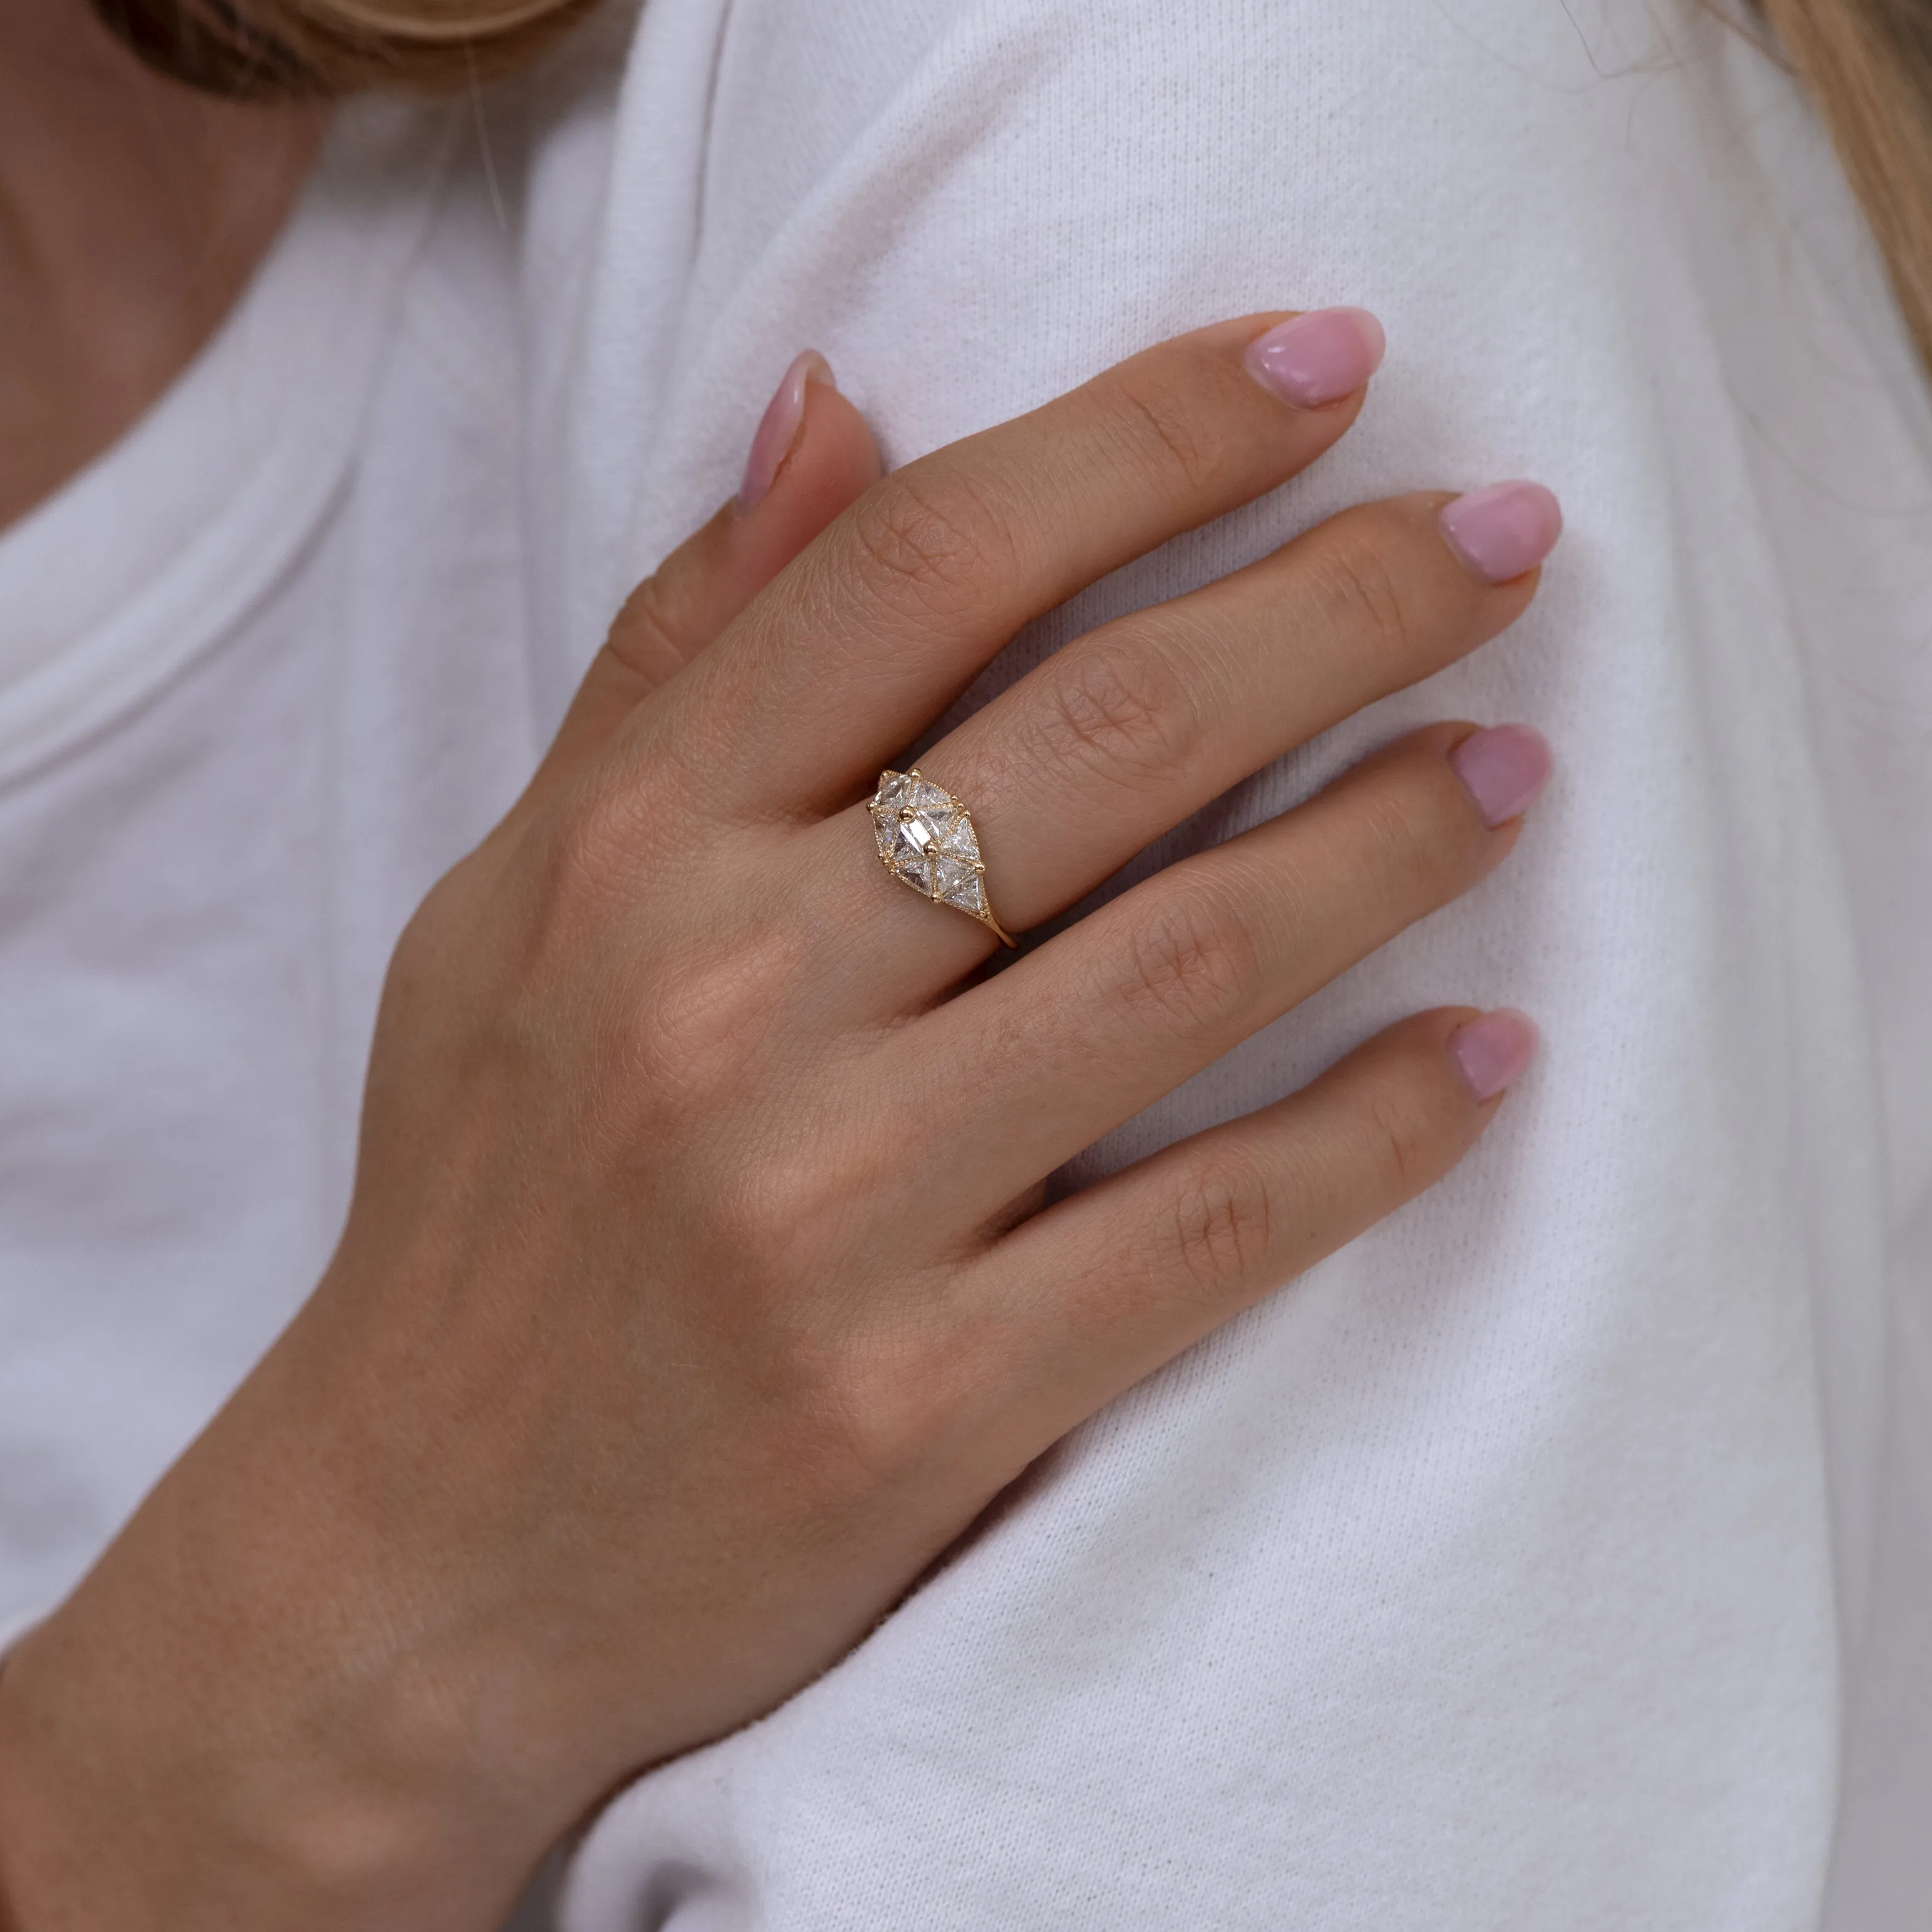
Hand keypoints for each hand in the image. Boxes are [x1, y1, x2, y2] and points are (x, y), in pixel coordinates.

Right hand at [0, 314, 1556, 1931]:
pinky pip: (1207, 1237)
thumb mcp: (520, 906)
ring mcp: (828, 1213)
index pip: (922, 571)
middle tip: (1504, 536)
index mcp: (632, 858)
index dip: (1146, 434)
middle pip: (1099, 736)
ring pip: (1186, 966)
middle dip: (1334, 604)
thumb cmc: (483, 1208)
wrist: (417, 1570)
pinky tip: (1488, 1060)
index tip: (1326, 361)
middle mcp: (727, 1005)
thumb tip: (834, 399)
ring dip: (1390, 846)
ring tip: (1514, 770)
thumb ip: (679, 660)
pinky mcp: (919, 1408)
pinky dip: (1373, 1137)